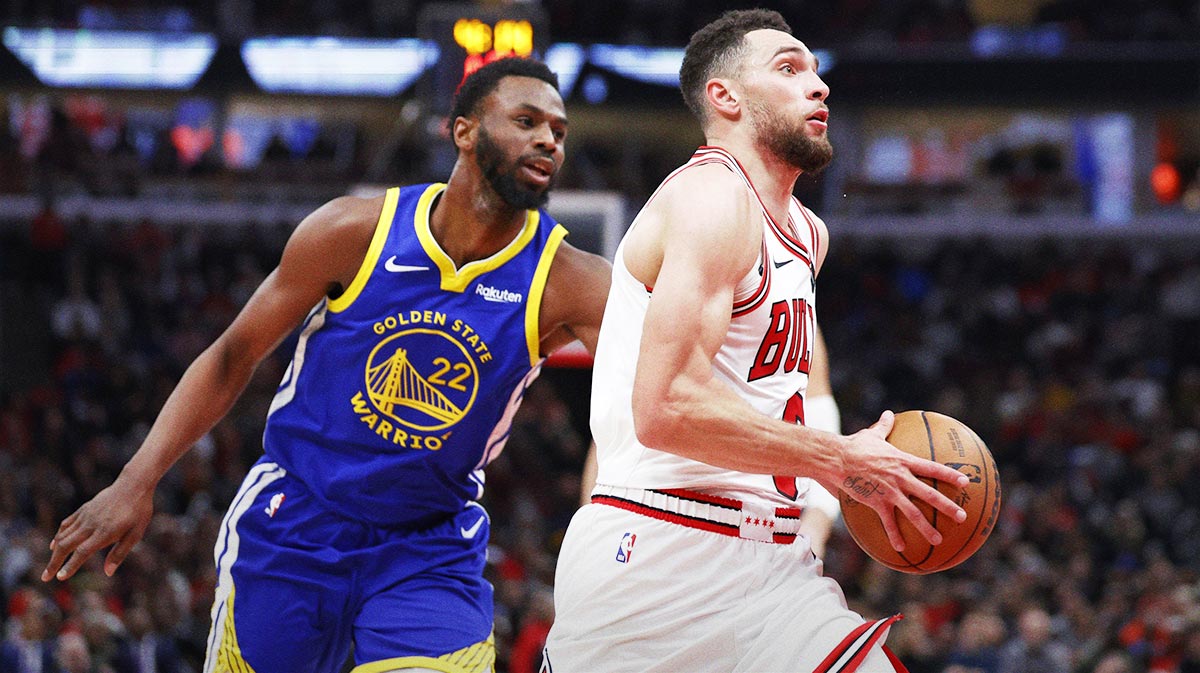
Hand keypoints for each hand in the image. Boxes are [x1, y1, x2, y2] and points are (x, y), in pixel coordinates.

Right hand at [42, 476, 154, 581]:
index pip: (82, 552)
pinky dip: (58, 535)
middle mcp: (90, 524)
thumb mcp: (135, 534)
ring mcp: (85, 516)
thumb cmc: (138, 511)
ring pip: (63, 535)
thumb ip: (119, 553)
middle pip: (66, 545)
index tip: (60, 578)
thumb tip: (107, 572)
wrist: (133, 484)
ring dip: (54, 552)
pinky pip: (66, 524)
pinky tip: (54, 544)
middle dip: (54, 563)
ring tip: (50, 565)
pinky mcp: (84, 509)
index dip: (70, 566)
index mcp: (104, 532)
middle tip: (45, 577)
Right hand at [837, 410, 967, 551]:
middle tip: (962, 517)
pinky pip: (888, 522)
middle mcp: (900, 478)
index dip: (950, 475)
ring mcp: (889, 492)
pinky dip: (895, 535)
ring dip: (927, 527)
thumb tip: (888, 413)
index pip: (932, 468)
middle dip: (947, 506)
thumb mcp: (871, 434)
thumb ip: (884, 426)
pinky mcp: (876, 502)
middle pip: (929, 494)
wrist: (836, 459)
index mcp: (902, 461)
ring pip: (913, 512)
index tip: (965, 482)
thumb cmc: (853, 445)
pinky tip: (901, 548)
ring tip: (939, 540)